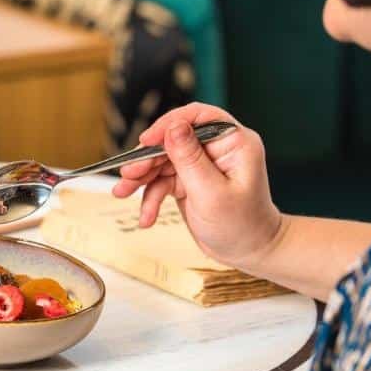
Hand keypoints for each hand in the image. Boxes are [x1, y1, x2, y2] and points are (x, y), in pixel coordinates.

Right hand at [111, 103, 282, 268]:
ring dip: (141, 179)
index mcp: (233, 142)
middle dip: (147, 159)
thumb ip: (190, 159)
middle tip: (128, 174)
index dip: (169, 124)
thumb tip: (172, 126)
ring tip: (122, 193)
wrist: (248, 253)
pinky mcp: (188, 180)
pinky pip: (162, 181)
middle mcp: (216, 148)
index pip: (198, 117)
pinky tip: (146, 217)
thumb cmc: (242, 226)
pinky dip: (151, 198)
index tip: (146, 140)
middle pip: (172, 140)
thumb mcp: (212, 193)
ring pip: (161, 161)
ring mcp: (200, 164)